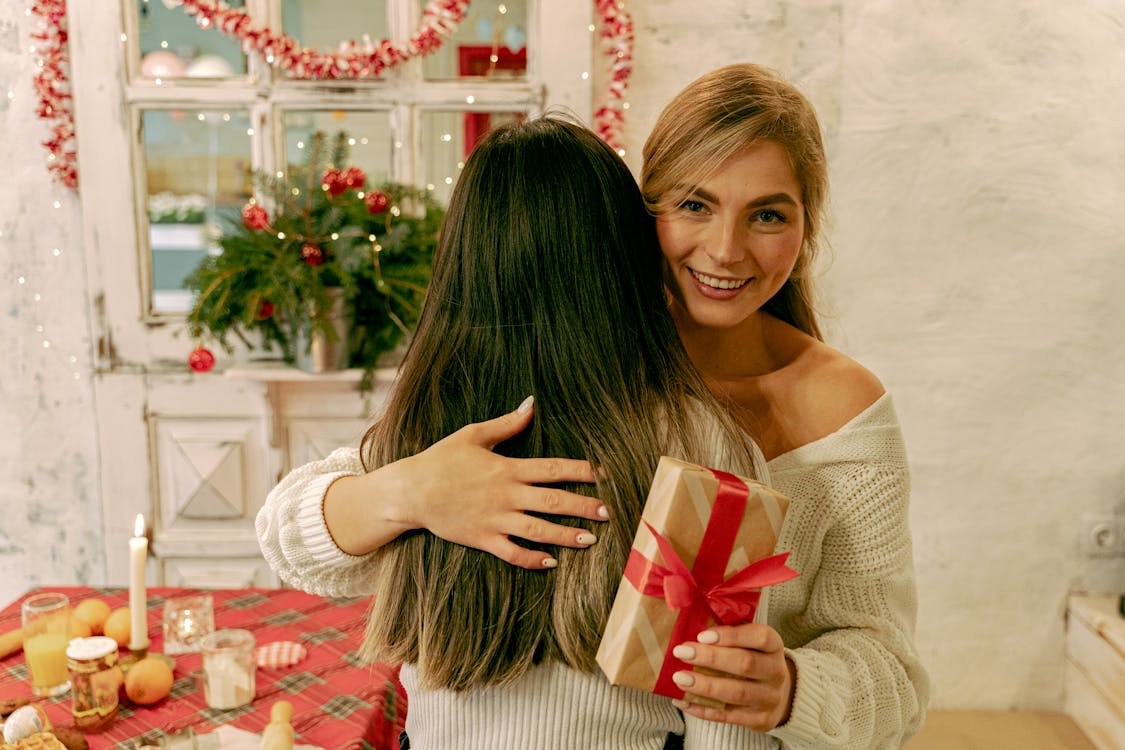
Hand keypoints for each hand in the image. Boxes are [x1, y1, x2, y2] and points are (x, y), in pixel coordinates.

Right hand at [390, 396, 605, 568]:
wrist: (410, 491)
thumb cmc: (441, 459)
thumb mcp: (472, 434)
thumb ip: (507, 423)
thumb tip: (532, 404)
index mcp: (507, 468)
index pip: (553, 468)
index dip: (582, 470)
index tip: (605, 474)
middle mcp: (506, 495)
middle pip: (553, 501)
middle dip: (584, 506)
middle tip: (610, 512)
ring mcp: (495, 520)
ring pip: (539, 531)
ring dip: (566, 536)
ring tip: (590, 540)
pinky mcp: (483, 539)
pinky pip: (512, 553)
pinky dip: (532, 559)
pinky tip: (551, 563)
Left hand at [669, 623, 795, 730]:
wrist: (778, 694)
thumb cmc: (754, 659)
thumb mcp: (749, 642)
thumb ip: (728, 634)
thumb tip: (693, 629)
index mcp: (774, 646)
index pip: (760, 637)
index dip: (732, 636)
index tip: (702, 636)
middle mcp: (776, 672)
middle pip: (745, 664)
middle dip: (710, 658)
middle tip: (681, 652)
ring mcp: (770, 698)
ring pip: (737, 692)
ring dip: (704, 685)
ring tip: (679, 678)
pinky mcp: (760, 720)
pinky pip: (728, 716)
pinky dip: (702, 709)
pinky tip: (682, 701)